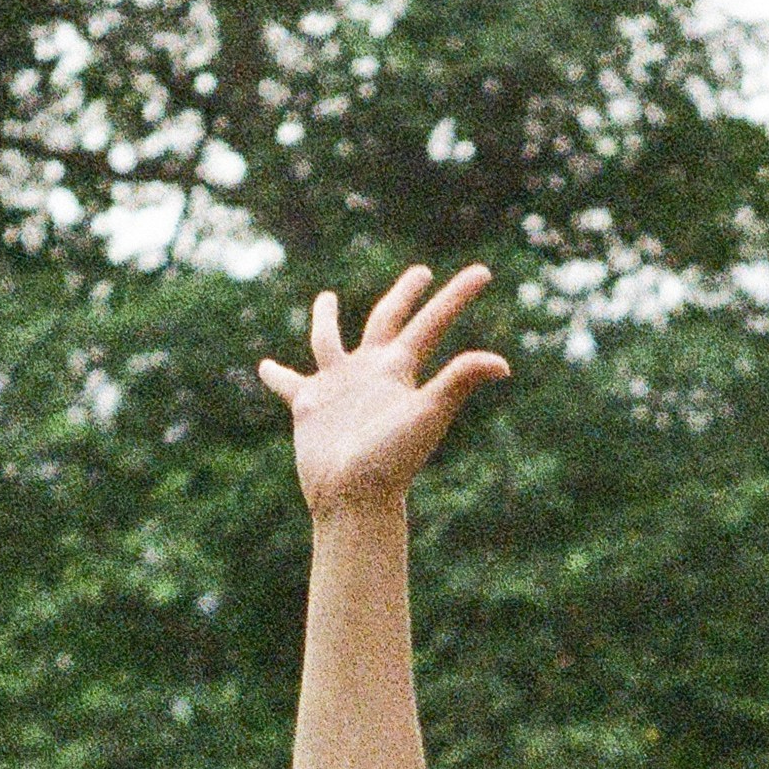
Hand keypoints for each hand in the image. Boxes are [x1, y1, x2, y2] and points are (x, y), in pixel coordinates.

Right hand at [256, 262, 509, 517]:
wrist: (353, 497)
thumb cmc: (391, 459)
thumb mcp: (428, 413)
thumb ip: (459, 380)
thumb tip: (502, 364)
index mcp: (399, 369)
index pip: (431, 323)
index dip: (457, 297)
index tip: (483, 272)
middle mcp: (370, 372)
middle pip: (388, 319)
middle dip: (404, 294)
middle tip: (420, 272)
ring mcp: (338, 386)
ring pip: (329, 341)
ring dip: (325, 320)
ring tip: (325, 298)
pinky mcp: (308, 405)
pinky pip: (289, 383)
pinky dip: (277, 375)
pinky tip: (265, 367)